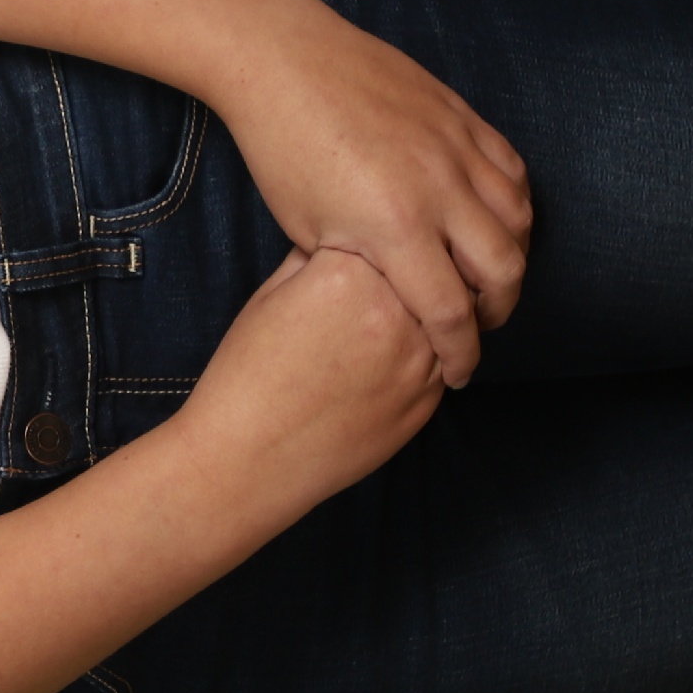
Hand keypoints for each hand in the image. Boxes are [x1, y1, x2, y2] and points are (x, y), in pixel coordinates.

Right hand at [179, 245, 446, 504]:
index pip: (380, 234)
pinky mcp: (428, 399)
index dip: (370, 239)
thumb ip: (314, 258)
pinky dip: (424, 354)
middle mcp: (394, 310)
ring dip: (424, 313)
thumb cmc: (248, 376)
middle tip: (373, 287)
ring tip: (380, 328)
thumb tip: (344, 237)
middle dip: (405, 274)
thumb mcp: (270, 296)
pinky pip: (443, 359)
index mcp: (347, 274)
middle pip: (423, 270)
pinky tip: (383, 364)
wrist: (251, 458)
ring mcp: (419, 357)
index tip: (356, 250)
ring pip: (443, 315)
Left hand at [212, 2, 532, 385]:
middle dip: (497, 312)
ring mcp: (457, 148)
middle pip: (503, 272)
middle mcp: (439, 188)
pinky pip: (513, 171)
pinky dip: (514, 207)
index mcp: (393, 227)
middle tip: (479, 329)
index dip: (461, 354)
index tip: (459, 374)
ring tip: (489, 280)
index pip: (450, 313)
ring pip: (520, 220)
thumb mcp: (308, 231)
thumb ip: (366, 268)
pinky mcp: (463, 117)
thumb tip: (406, 302)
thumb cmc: (280, 150)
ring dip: (512, 259)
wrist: (282, 60)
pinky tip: (494, 224)